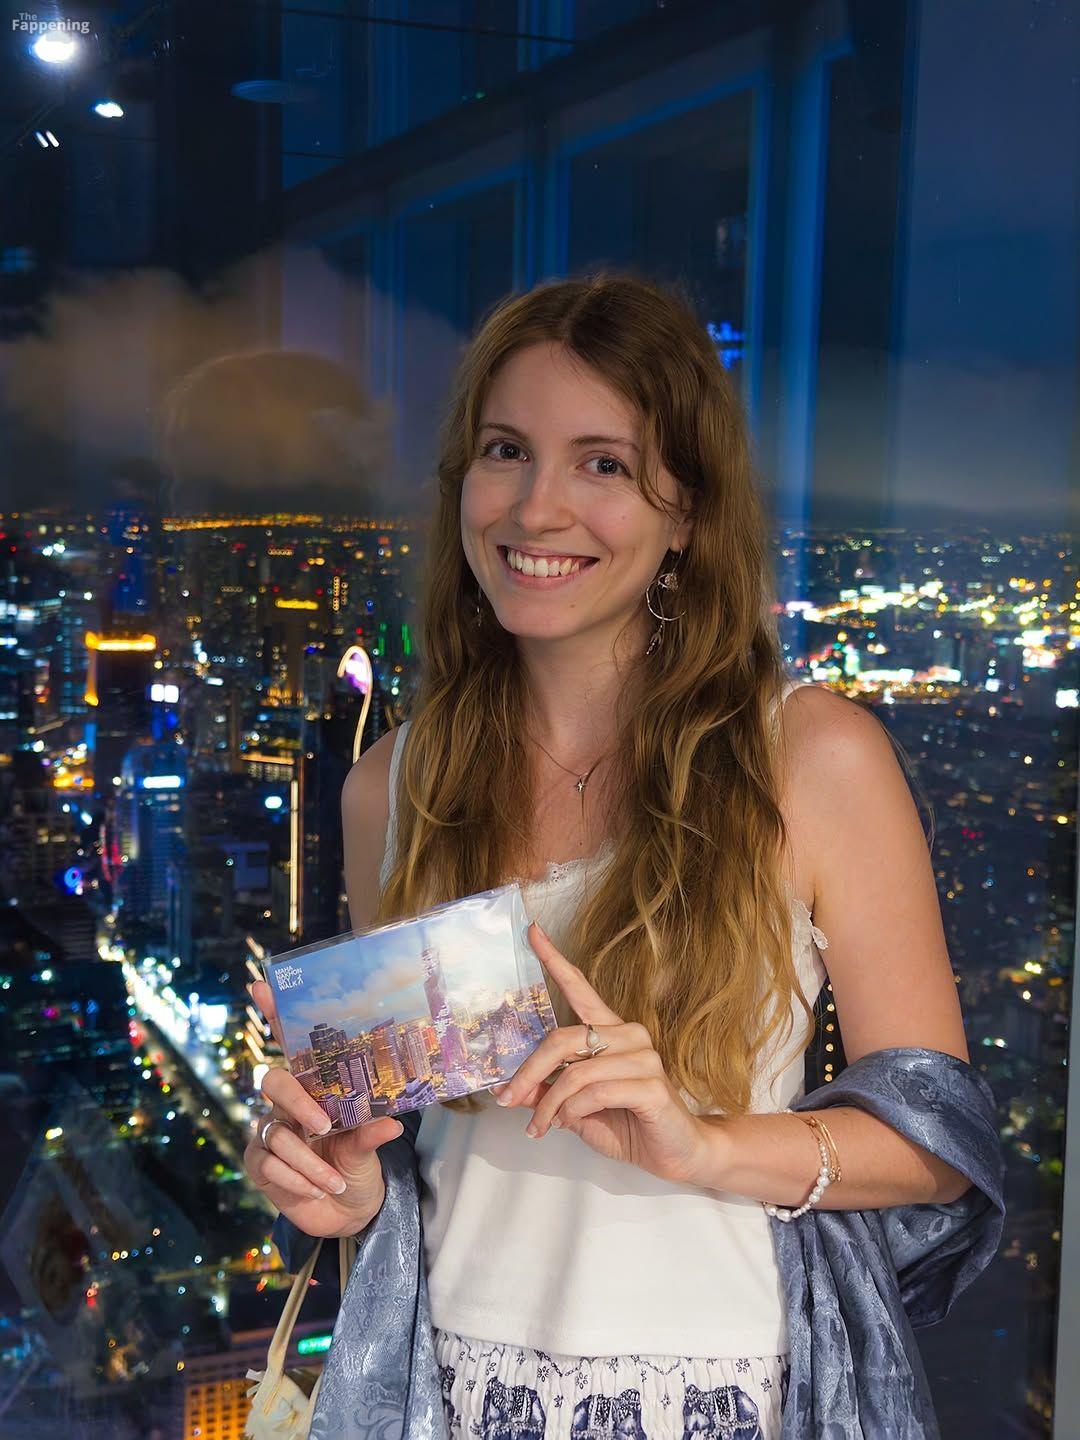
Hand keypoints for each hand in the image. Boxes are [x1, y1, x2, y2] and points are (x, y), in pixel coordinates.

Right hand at [242, 978, 404, 1238]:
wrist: (347, 1212)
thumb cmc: (357, 1166)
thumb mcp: (368, 1149)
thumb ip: (370, 1134)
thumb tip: (391, 1123)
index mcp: (314, 1088)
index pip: (289, 1044)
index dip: (273, 1014)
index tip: (261, 985)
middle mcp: (287, 1104)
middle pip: (274, 1082)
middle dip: (298, 1102)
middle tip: (323, 1125)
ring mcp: (270, 1131)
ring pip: (277, 1133)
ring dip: (309, 1160)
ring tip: (333, 1179)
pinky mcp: (259, 1163)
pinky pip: (269, 1163)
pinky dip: (297, 1179)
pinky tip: (316, 1189)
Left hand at [491, 921, 711, 1186]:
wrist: (675, 1152)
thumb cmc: (627, 1123)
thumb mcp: (575, 1108)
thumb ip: (548, 1093)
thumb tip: (510, 1090)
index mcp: (610, 1032)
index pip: (579, 988)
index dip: (554, 959)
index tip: (531, 931)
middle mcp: (628, 1035)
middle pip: (563, 1039)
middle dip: (528, 1072)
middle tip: (507, 1099)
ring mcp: (643, 1057)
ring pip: (575, 1073)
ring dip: (550, 1104)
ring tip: (541, 1126)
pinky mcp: (651, 1085)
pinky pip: (595, 1092)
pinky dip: (572, 1111)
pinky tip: (567, 1124)